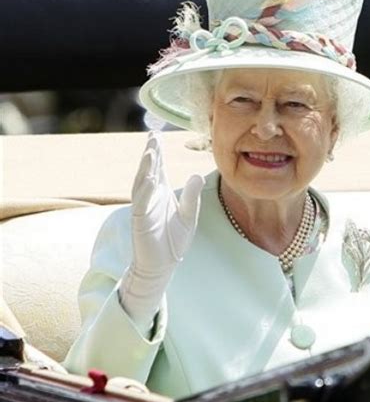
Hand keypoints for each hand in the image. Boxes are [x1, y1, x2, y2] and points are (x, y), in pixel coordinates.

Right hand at [119, 132, 203, 329]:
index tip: (158, 135)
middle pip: (149, 171)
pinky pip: (141, 204)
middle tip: (154, 136)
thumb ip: (191, 196)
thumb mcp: (188, 216)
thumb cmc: (173, 241)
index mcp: (161, 194)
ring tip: (151, 152)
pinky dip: (144, 191)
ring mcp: (144, 209)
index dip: (158, 153)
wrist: (162, 266)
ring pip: (143, 184)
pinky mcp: (141, 222)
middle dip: (151, 154)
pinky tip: (149, 179)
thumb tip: (197, 175)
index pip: (159, 169)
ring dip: (146, 168)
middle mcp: (150, 198)